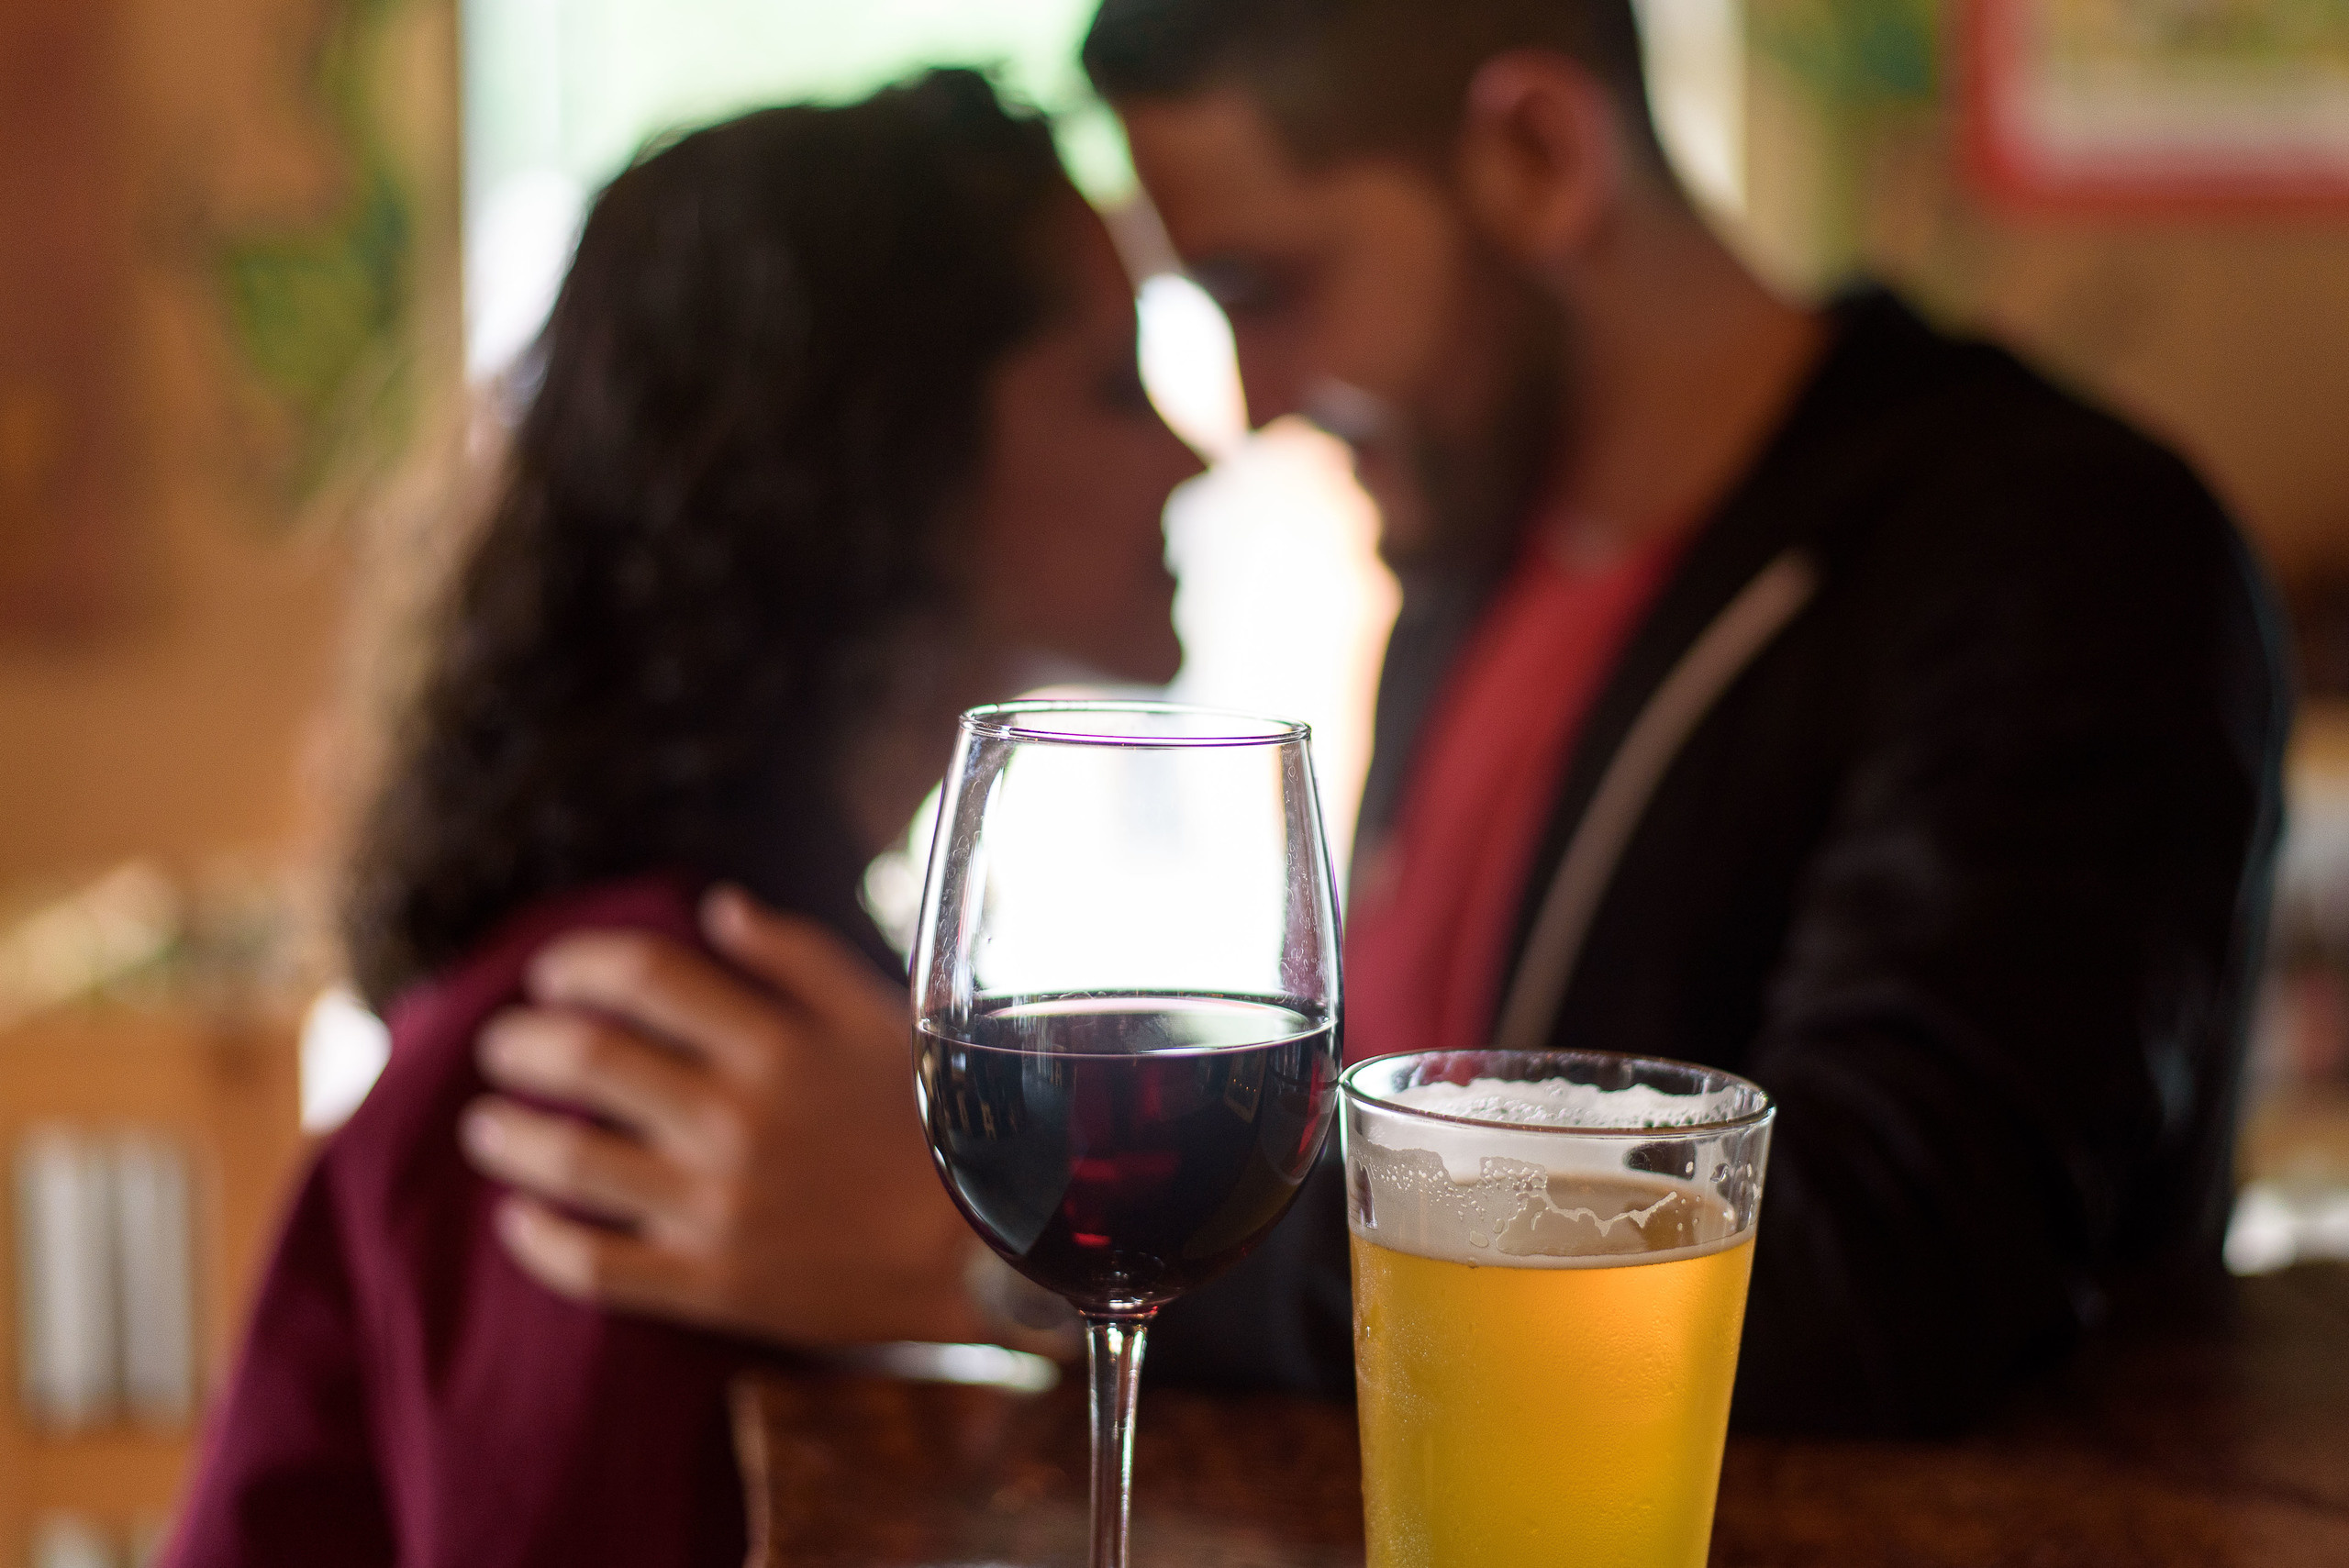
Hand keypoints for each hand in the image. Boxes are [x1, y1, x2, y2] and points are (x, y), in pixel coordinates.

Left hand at [458, 885, 985, 1346]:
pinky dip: (539, 1241)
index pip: (643, 978)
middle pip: (587, 1062)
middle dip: (521, 1044)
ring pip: (570, 1164)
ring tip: (485, 1126)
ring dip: (507, 1137)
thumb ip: (800, 956)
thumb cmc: (935, 1121)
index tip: (548, 974)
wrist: (984, 1249)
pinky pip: (597, 1265)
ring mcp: (718, 1207)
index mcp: (777, 1044)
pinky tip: (518, 1219)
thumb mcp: (885, 1017)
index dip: (578, 965)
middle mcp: (736, 1120)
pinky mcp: (714, 1284)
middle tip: (501, 1044)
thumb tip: (716, 906)